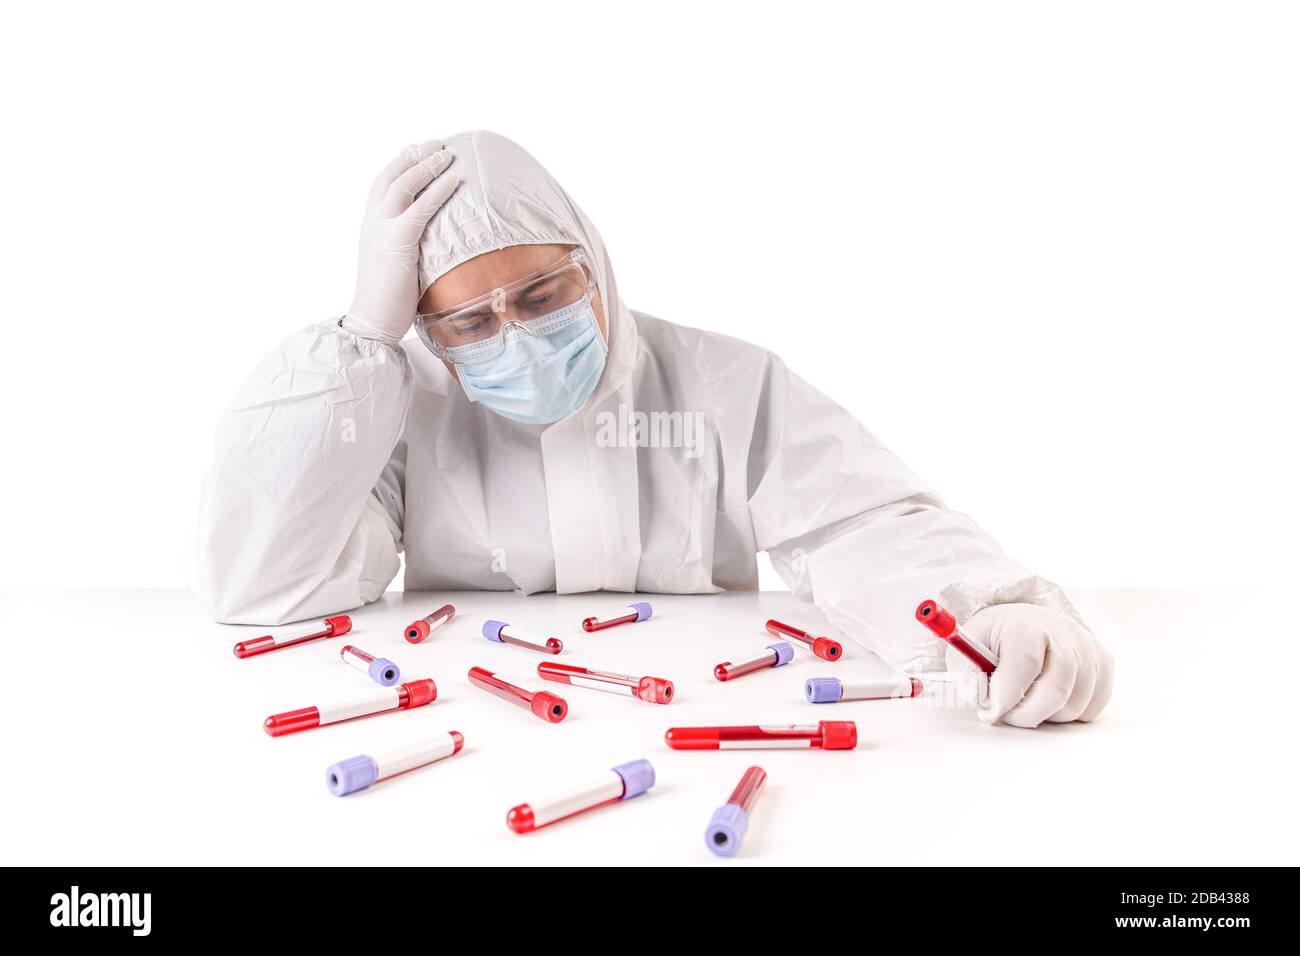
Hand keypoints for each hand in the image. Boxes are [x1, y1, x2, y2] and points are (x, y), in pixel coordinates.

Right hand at [343, 140, 459, 343]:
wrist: (372, 320)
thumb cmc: (388, 299)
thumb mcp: (396, 263)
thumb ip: (407, 244)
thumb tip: (433, 238)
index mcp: (370, 225)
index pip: (382, 184)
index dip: (399, 163)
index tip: (416, 148)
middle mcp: (372, 222)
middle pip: (392, 176)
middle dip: (415, 156)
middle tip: (436, 142)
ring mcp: (382, 230)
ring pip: (405, 185)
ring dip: (428, 165)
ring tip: (447, 152)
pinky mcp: (397, 242)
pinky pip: (420, 209)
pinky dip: (437, 191)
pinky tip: (454, 179)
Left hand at [951, 603, 1113, 726]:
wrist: (1025, 623)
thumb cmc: (996, 639)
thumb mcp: (968, 647)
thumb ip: (964, 671)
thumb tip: (974, 696)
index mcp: (1026, 624)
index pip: (1024, 664)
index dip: (1007, 696)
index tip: (990, 711)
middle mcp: (1064, 632)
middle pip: (1055, 691)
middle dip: (1026, 714)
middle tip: (1007, 714)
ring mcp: (1088, 648)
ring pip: (1074, 706)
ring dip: (1046, 715)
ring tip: (1027, 699)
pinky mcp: (1104, 664)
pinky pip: (1091, 708)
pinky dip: (1068, 713)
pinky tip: (1049, 696)